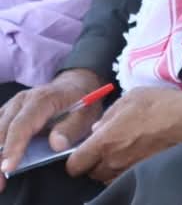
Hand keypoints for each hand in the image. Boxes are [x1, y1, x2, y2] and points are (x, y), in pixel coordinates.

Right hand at [0, 68, 103, 189]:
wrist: (75, 85)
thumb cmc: (81, 101)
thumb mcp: (86, 114)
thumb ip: (71, 129)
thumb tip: (56, 145)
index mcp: (41, 99)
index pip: (21, 125)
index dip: (13, 147)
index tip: (8, 168)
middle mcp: (21, 101)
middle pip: (1, 131)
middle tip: (0, 182)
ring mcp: (12, 106)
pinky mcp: (7, 113)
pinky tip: (0, 160)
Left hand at [66, 87, 181, 182]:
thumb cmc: (162, 105)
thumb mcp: (131, 97)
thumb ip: (108, 114)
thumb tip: (97, 129)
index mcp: (105, 141)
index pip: (74, 165)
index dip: (76, 158)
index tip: (85, 151)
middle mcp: (114, 161)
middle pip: (91, 173)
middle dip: (96, 161)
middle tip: (110, 146)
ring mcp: (129, 170)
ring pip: (108, 177)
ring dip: (111, 166)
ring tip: (126, 150)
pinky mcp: (144, 173)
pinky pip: (125, 177)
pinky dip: (126, 169)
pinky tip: (138, 155)